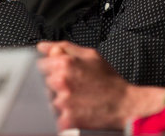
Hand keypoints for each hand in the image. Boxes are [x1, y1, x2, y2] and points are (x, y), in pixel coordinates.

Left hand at [36, 41, 164, 129]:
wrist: (125, 104)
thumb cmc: (110, 80)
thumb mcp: (91, 55)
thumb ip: (65, 47)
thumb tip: (44, 46)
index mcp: (66, 63)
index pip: (39, 64)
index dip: (49, 68)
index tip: (59, 72)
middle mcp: (61, 82)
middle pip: (42, 83)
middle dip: (54, 84)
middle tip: (73, 86)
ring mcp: (63, 102)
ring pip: (48, 100)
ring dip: (58, 99)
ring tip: (76, 98)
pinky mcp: (66, 119)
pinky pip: (55, 116)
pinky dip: (63, 114)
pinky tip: (77, 109)